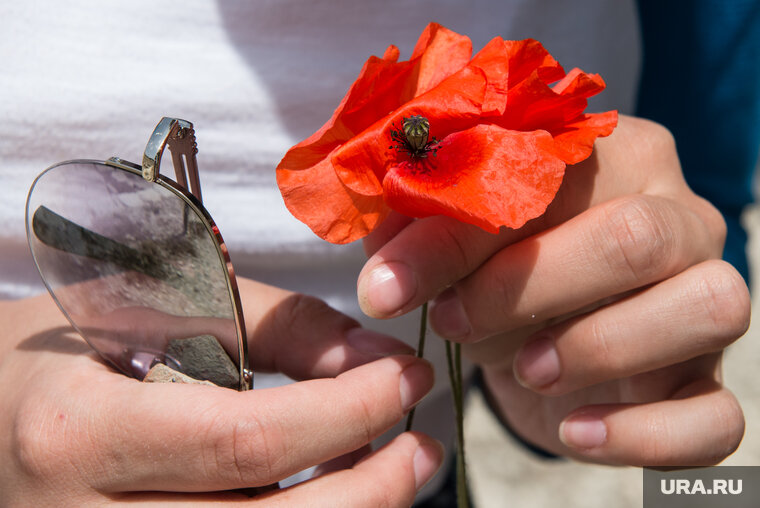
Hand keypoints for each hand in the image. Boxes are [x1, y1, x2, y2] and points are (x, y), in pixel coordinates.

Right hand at [0, 278, 441, 505]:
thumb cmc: (67, 352)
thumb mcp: (154, 310)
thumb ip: (274, 327)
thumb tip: (374, 356)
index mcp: (77, 434)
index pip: (244, 440)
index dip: (347, 412)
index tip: (409, 376)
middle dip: (372, 488)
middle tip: (425, 442)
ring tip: (401, 470)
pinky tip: (341, 499)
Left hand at [358, 115, 748, 465]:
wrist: (534, 338)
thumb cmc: (494, 273)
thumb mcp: (449, 246)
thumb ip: (419, 237)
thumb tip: (384, 273)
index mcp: (617, 159)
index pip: (552, 177)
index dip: (461, 233)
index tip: (385, 286)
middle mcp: (679, 219)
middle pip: (639, 237)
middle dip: (530, 286)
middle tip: (454, 319)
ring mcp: (705, 299)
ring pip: (710, 308)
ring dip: (600, 346)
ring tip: (527, 367)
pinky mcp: (704, 381)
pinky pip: (716, 416)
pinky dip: (644, 434)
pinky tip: (574, 431)